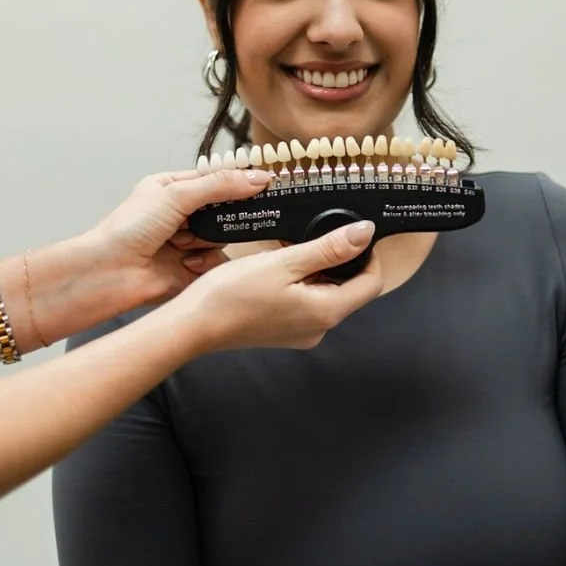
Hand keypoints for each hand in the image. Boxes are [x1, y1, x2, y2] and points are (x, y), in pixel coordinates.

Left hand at [59, 167, 271, 323]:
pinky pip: (216, 263)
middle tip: (234, 215)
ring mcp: (185, 243)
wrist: (107, 274)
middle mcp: (180, 216)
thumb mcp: (175, 196)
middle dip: (223, 216)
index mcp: (171, 190)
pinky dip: (204, 263)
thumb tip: (257, 178)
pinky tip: (186, 264)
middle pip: (223, 210)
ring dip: (206, 241)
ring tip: (182, 245)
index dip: (238, 182)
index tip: (265, 183)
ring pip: (222, 238)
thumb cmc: (126, 230)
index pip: (215, 180)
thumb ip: (219, 186)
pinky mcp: (190, 270)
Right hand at [178, 220, 382, 353]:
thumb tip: (364, 233)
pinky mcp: (285, 331)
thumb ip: (328, 248)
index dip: (370, 256)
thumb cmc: (232, 295)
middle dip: (340, 260)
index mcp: (326, 312)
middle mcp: (319, 328)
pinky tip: (278, 268)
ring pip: (326, 294)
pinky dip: (301, 282)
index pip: (371, 284)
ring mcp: (301, 332)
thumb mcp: (284, 262)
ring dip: (317, 269)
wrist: (194, 325)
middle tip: (316, 235)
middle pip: (350, 289)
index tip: (356, 233)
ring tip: (291, 250)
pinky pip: (306, 302)